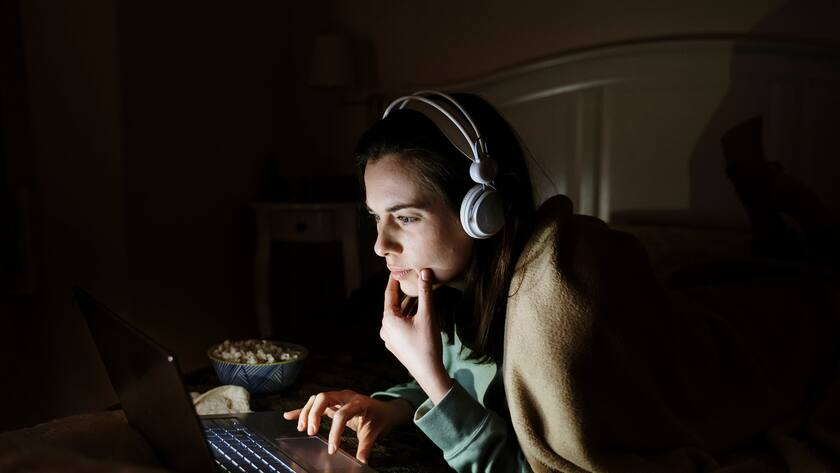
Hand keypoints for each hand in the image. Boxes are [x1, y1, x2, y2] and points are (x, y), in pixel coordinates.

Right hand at [282, 390, 411, 463]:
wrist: (387, 410)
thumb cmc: (380, 419)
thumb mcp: (374, 433)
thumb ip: (365, 447)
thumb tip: (361, 461)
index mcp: (357, 403)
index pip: (341, 415)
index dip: (335, 432)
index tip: (332, 449)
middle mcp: (346, 397)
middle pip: (324, 398)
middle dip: (314, 414)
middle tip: (311, 432)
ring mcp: (338, 398)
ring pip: (317, 399)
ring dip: (307, 412)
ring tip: (302, 429)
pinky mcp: (333, 403)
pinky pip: (315, 404)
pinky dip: (302, 410)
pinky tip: (289, 415)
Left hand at [380, 269, 452, 403]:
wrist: (428, 373)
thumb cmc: (427, 344)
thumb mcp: (427, 315)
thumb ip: (425, 292)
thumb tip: (424, 272)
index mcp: (388, 320)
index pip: (389, 294)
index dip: (394, 281)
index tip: (396, 270)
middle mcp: (385, 329)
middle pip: (395, 306)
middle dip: (405, 294)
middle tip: (412, 281)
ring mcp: (389, 339)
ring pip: (398, 317)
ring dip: (408, 307)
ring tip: (418, 296)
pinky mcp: (395, 346)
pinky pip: (400, 327)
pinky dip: (408, 318)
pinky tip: (419, 315)